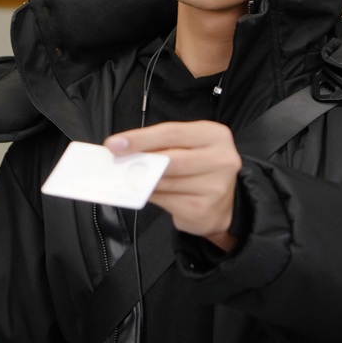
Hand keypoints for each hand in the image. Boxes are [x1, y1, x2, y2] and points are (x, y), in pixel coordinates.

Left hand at [104, 121, 241, 251]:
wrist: (226, 205)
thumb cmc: (201, 169)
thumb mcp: (190, 147)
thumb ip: (165, 145)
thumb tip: (126, 150)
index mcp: (216, 136)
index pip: (173, 133)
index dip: (141, 138)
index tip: (115, 143)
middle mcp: (221, 159)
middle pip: (171, 158)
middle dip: (138, 158)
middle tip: (115, 159)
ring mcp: (214, 187)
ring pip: (166, 182)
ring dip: (143, 179)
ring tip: (130, 175)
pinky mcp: (202, 209)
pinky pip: (166, 200)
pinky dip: (151, 195)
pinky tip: (147, 191)